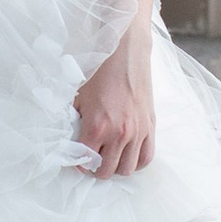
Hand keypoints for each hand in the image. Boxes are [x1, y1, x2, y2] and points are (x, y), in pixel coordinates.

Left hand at [74, 24, 155, 176]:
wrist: (124, 50)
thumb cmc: (99, 69)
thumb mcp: (77, 95)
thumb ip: (74, 121)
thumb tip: (71, 139)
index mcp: (97, 126)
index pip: (86, 162)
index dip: (79, 163)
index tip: (77, 158)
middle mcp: (119, 133)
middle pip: (107, 171)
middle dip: (96, 169)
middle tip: (92, 160)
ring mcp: (138, 131)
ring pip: (127, 169)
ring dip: (116, 167)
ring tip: (109, 157)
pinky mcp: (150, 126)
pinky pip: (146, 157)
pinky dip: (136, 162)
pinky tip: (127, 155)